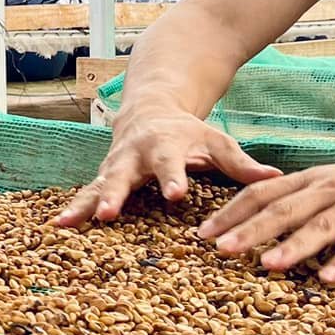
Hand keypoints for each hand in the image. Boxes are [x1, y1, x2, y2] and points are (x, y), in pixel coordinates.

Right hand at [57, 105, 279, 226]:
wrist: (149, 108)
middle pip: (122, 175)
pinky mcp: (102, 177)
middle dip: (115, 194)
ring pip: (96, 186)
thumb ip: (242, 164)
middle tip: (110, 214)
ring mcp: (114, 166)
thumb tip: (275, 178)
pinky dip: (74, 209)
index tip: (175, 194)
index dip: (172, 178)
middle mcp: (134, 155)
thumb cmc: (189, 132)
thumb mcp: (217, 142)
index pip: (171, 163)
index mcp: (165, 146)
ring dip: (83, 205)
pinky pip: (87, 195)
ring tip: (66, 223)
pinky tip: (58, 226)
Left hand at [195, 147, 334, 282]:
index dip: (231, 212)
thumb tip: (257, 224)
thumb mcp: (332, 185)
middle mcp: (330, 187)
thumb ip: (300, 200)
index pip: (262, 193)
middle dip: (250, 229)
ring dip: (294, 245)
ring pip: (321, 224)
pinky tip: (329, 279)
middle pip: (284, 208)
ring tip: (268, 265)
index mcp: (311, 180)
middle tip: (220, 249)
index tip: (203, 234)